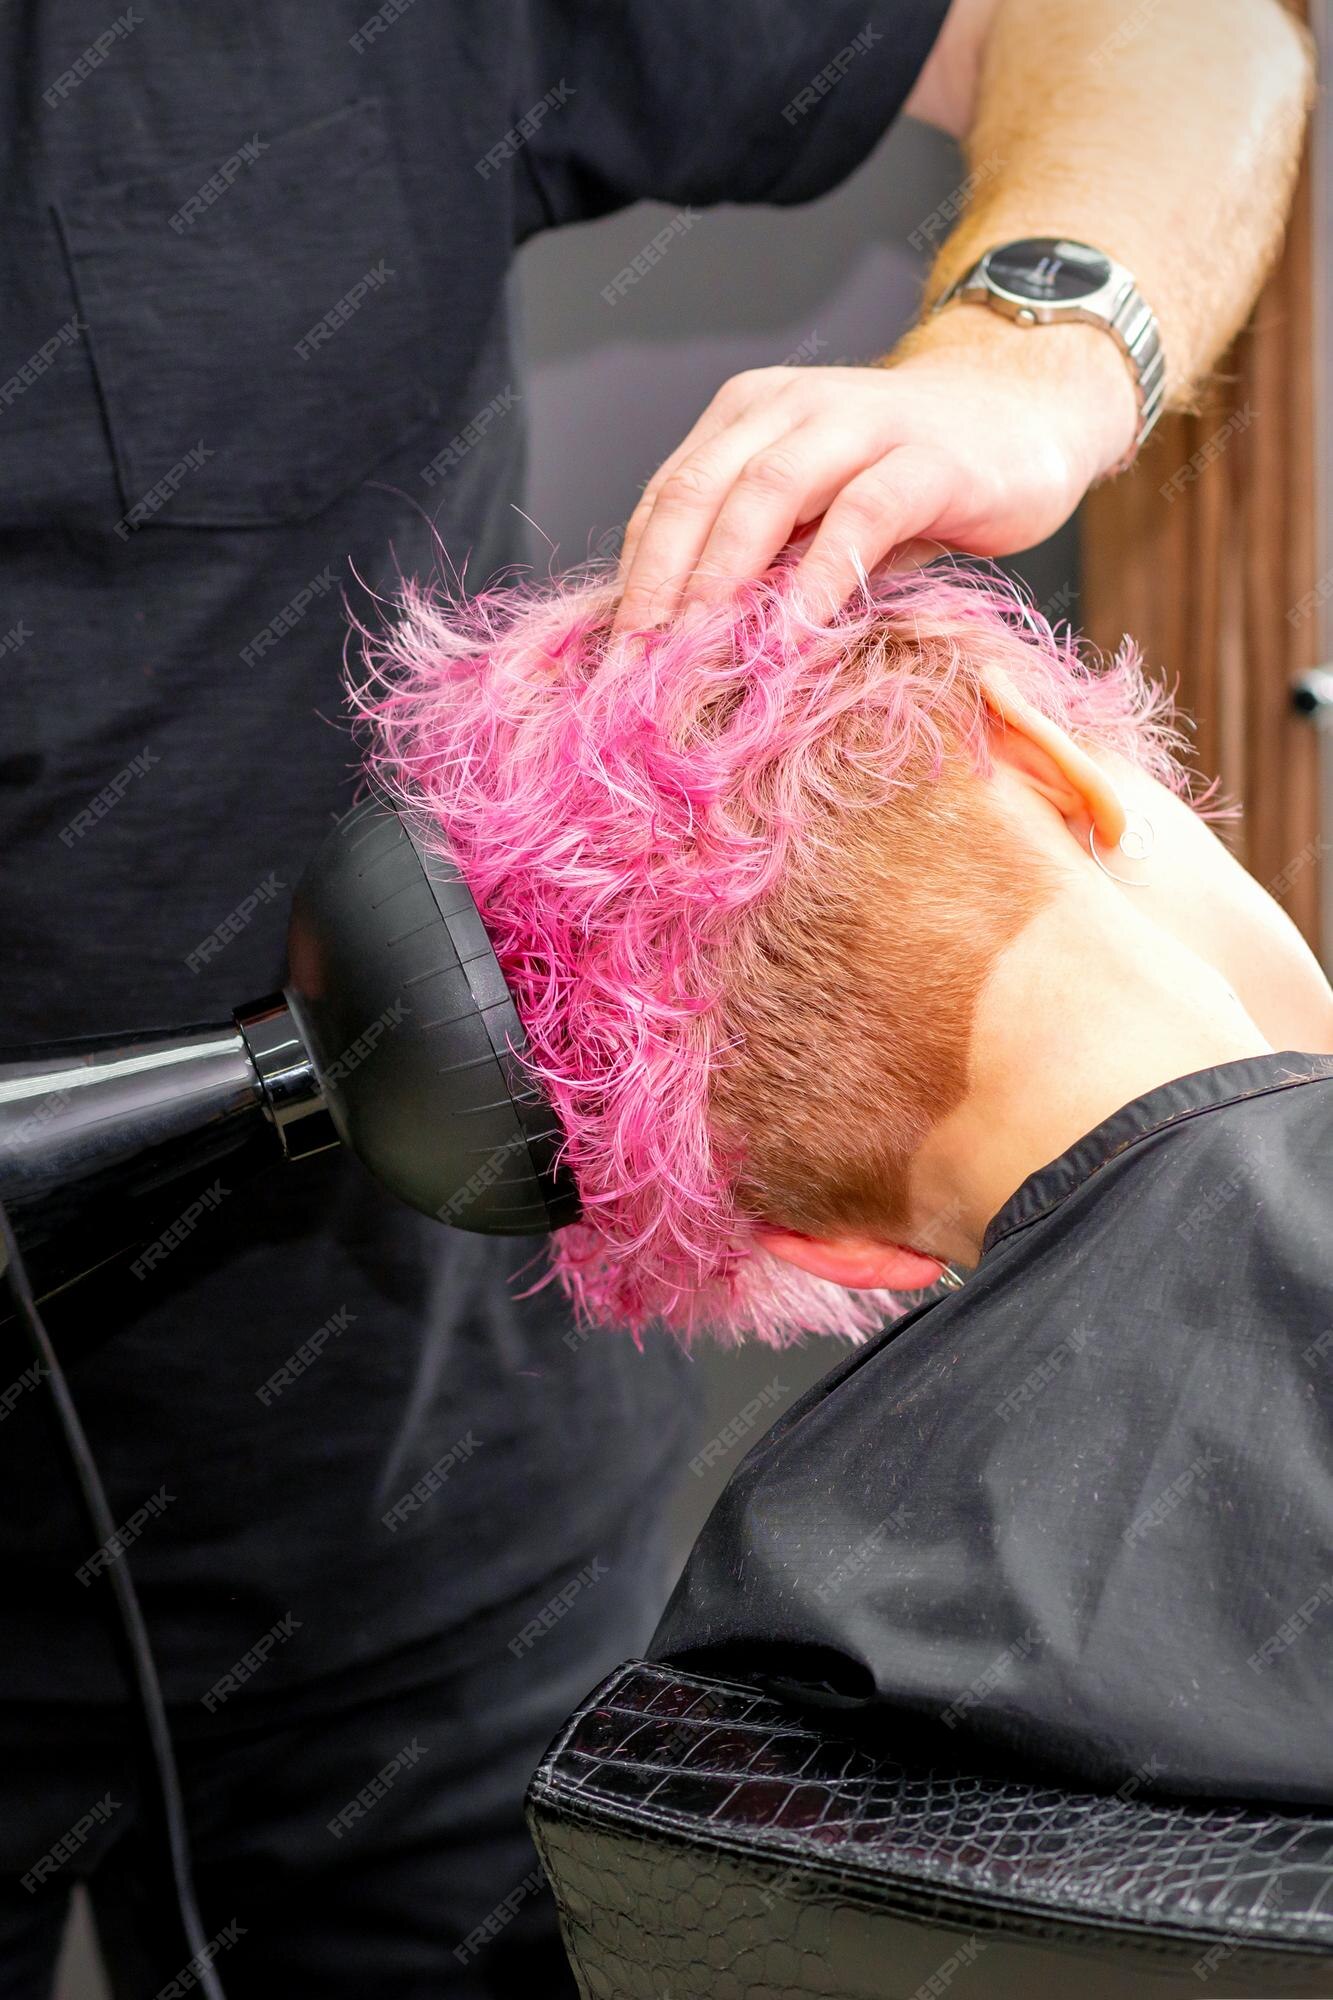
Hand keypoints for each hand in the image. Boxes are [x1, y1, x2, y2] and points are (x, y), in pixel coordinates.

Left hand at [611, 309, 1138, 634]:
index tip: (609, 661)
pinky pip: (858, 517)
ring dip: (722, 579)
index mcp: (748, 417)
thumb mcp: (819, 516)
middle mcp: (792, 407)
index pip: (668, 497)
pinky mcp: (928, 459)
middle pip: (698, 492)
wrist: (1031, 412)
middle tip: (633, 670)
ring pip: (765, 494)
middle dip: (658, 585)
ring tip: (692, 655)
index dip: (633, 578)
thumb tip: (685, 651)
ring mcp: (860, 423)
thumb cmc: (912, 479)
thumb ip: (762, 561)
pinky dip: (817, 580)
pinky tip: (792, 638)